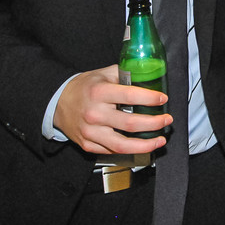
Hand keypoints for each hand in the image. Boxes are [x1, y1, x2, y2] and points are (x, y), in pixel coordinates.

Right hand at [53, 65, 170, 154]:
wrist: (57, 102)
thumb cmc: (85, 87)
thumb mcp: (104, 73)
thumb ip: (125, 74)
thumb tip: (149, 74)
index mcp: (100, 92)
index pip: (130, 96)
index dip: (150, 98)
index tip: (163, 99)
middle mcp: (95, 114)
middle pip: (130, 124)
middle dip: (154, 123)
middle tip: (167, 120)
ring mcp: (90, 132)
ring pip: (122, 145)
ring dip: (146, 145)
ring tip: (160, 140)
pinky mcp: (88, 145)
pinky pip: (112, 151)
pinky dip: (130, 150)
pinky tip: (142, 145)